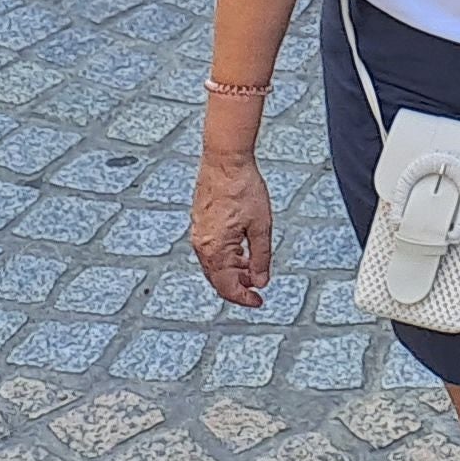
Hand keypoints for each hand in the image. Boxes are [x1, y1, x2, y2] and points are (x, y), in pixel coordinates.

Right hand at [188, 153, 275, 306]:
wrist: (225, 159)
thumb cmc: (243, 187)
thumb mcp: (261, 225)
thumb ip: (261, 257)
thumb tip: (260, 281)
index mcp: (215, 249)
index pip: (227, 286)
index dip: (244, 298)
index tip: (258, 301)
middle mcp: (202, 245)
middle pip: (218, 278)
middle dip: (238, 286)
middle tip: (256, 288)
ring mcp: (198, 233)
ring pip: (214, 264)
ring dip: (233, 271)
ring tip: (252, 269)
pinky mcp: (200, 223)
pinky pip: (211, 250)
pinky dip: (226, 257)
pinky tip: (241, 251)